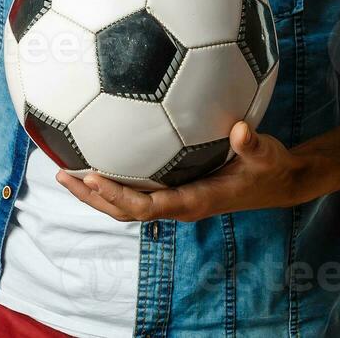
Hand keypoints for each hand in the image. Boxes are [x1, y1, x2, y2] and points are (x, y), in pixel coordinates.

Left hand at [55, 122, 319, 221]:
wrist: (278, 181)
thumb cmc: (271, 166)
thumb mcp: (268, 154)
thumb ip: (254, 144)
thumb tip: (240, 129)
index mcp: (195, 200)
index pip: (148, 205)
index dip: (117, 194)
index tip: (91, 174)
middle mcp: (179, 204)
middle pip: (124, 210)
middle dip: (92, 196)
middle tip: (60, 173)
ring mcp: (174, 198)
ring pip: (126, 204)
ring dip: (95, 191)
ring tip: (63, 168)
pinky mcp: (174, 188)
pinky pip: (136, 189)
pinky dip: (112, 178)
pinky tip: (95, 153)